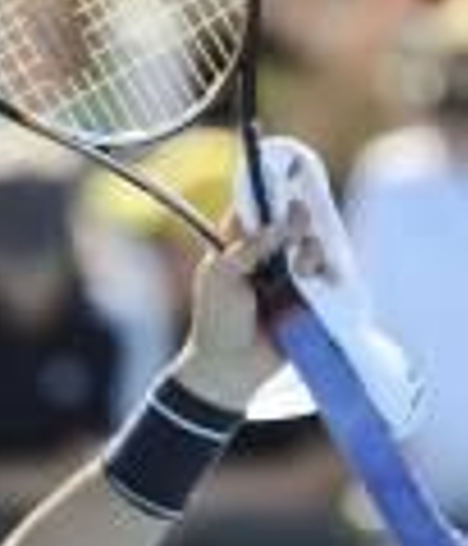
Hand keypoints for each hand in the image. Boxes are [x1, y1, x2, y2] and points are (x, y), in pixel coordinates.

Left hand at [175, 204, 329, 410]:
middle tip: (300, 218)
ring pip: (311, 246)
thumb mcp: (222, 279)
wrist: (232, 369)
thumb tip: (279, 226)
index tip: (287, 176)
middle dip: (298, 218)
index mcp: (236, 248)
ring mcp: (289, 276)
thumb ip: (248, 249)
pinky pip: (327, 273)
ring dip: (310, 248)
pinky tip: (318, 272)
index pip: (255, 210)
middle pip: (290, 223)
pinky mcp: (310, 296)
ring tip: (301, 266)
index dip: (269, 193)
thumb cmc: (217, 321)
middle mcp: (265, 257)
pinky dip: (326, 268)